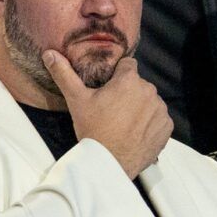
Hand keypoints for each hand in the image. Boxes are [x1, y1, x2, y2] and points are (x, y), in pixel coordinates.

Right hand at [43, 50, 173, 179]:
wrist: (109, 163)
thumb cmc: (93, 129)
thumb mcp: (76, 100)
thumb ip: (64, 74)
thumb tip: (49, 53)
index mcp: (129, 80)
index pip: (127, 65)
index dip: (117, 75)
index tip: (109, 89)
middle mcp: (149, 91)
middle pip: (139, 85)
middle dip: (129, 93)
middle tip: (113, 109)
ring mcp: (160, 110)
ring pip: (150, 101)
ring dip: (141, 107)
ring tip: (124, 123)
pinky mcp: (167, 127)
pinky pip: (159, 119)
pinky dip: (151, 123)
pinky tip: (136, 132)